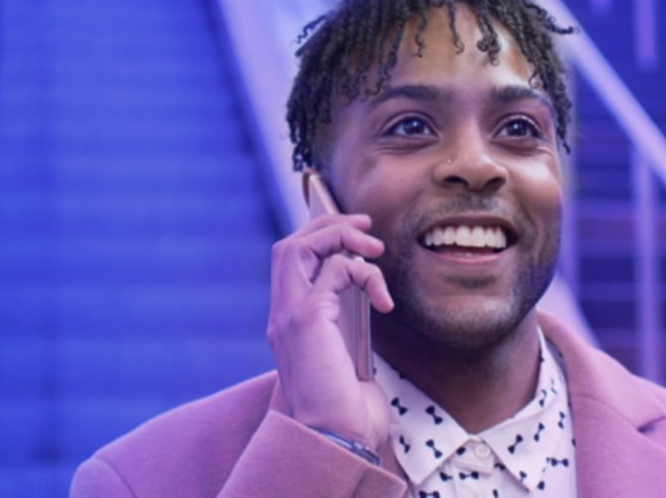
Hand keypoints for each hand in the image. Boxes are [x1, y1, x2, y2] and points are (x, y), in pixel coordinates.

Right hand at [266, 213, 393, 450]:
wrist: (336, 439)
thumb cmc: (345, 413)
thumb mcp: (347, 363)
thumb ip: (347, 332)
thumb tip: (368, 303)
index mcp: (288, 326)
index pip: (290, 267)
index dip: (317, 242)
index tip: (353, 238)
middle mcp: (281, 317)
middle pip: (289, 247)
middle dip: (327, 225)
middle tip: (364, 226)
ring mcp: (289, 316)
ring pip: (298, 247)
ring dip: (340, 235)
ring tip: (374, 248)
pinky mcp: (308, 319)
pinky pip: (335, 269)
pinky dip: (365, 273)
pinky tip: (383, 300)